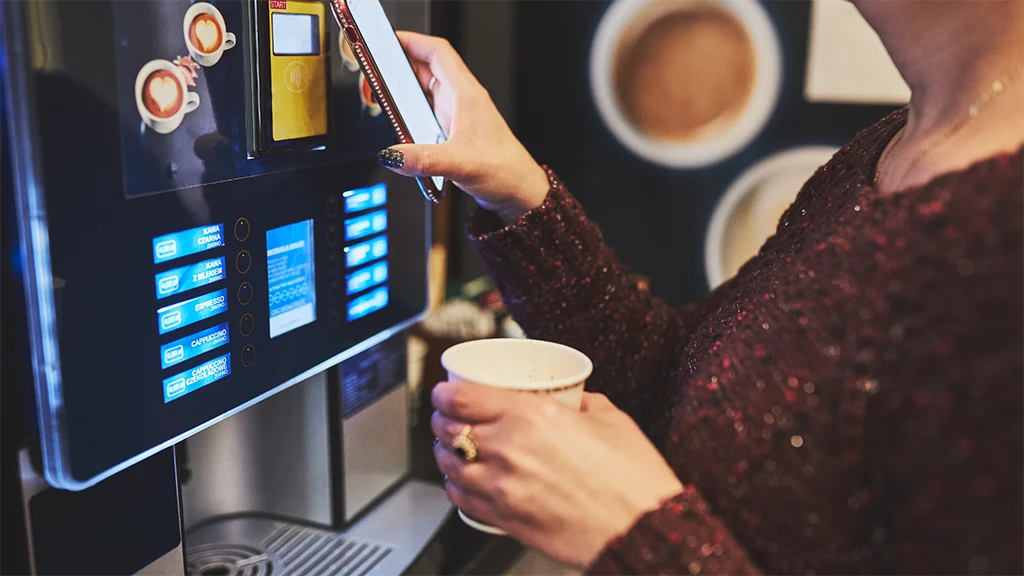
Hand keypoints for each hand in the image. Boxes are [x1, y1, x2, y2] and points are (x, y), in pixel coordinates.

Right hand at [378, 32, 549, 223]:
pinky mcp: (453, 131)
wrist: (519, 192)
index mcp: (466, 94)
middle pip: (425, 66)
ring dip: (401, 87)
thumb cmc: (504, 170)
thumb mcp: (460, 163)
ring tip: (379, 94)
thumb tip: (392, 155)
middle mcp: (461, 100)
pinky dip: (409, 108)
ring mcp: (457, 114)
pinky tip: (398, 121)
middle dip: (397, 65)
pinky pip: (427, 109)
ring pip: (425, 88)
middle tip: (373, 76)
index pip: (437, 52)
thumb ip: (423, 159)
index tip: (385, 42)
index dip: (410, 41)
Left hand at [431, 383, 683, 567]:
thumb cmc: (634, 480)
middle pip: (449, 428)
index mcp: (532, 416)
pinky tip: (463, 480)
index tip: (444, 391)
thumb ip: (583, 402)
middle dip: (441, 419)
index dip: (444, 392)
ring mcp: (502, 487)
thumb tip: (572, 396)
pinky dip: (455, 486)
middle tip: (446, 416)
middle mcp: (509, 449)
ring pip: (449, 464)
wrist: (642, 532)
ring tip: (450, 447)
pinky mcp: (504, 519)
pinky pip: (462, 499)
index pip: (463, 398)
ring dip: (443, 452)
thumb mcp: (611, 420)